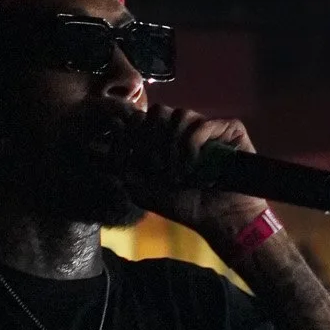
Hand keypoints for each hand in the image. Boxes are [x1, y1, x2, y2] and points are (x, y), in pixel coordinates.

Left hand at [112, 104, 267, 239]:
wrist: (222, 218)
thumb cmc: (187, 206)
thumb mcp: (144, 192)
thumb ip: (122, 169)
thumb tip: (101, 141)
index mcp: (165, 140)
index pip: (142, 119)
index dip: (132, 132)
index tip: (130, 153)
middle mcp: (185, 130)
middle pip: (158, 112)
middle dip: (152, 138)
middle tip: (157, 165)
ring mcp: (207, 127)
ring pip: (179, 114)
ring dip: (173, 145)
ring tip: (177, 172)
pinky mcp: (228, 129)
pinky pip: (201, 125)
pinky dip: (192, 146)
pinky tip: (193, 167)